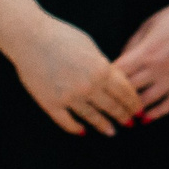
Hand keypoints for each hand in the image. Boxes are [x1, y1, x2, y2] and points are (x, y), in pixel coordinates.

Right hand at [10, 15, 142, 134]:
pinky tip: (82, 131)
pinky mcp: (50, 104)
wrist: (30, 38)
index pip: (124, 91)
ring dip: (103, 125)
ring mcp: (69, 97)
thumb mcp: (91, 47)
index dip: (133, 102)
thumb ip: (102, 65)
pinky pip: (66, 121)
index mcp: (102, 70)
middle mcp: (89, 87)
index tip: (138, 109)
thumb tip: (111, 78)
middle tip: (130, 123)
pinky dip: (75, 128)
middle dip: (123, 116)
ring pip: (92, 116)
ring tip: (112, 132)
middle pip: (111, 106)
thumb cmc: (62, 36)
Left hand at [114, 0, 168, 119]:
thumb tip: (120, 63)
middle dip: (115, 98)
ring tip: (123, 115)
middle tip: (105, 105)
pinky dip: (159, 112)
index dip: (104, 81)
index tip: (97, 86)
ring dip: (134, 109)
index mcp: (146, 52)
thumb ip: (132, 46)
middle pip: (129, 90)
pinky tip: (148, 117)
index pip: (117, 74)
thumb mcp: (148, 25)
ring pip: (148, 101)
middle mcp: (158, 68)